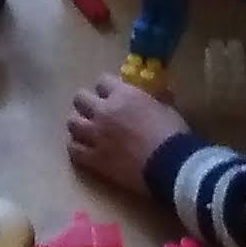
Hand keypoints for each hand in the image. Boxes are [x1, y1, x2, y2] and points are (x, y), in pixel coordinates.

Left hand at [66, 74, 184, 194]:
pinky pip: (74, 149)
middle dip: (86, 103)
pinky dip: (77, 148)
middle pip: (80, 99)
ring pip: (72, 123)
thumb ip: (156, 99)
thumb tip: (161, 93)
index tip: (111, 95)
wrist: (170, 165)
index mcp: (123, 95)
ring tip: (87, 131)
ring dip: (79, 125)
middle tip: (95, 112)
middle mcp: (104, 111)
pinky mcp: (94, 158)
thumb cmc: (173, 134)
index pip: (102, 81)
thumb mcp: (167, 109)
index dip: (106, 88)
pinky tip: (84, 150)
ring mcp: (96, 135)